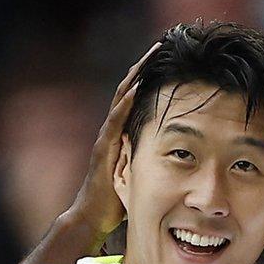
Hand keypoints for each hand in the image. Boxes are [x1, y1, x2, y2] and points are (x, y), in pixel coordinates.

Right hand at [68, 42, 159, 252]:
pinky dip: (128, 100)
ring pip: (122, 98)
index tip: (164, 61)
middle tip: (161, 45)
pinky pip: (117, 118)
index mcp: (120, 136)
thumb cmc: (114, 204)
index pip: (134, 101)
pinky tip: (140, 85)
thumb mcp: (138, 177)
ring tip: (152, 54)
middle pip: (128, 91)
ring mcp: (106, 137)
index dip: (148, 80)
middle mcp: (112, 131)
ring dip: (137, 75)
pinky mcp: (104, 147)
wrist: (91, 219)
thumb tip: (172, 160)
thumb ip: (148, 163)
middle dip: (144, 68)